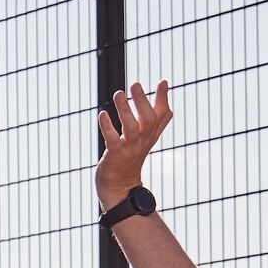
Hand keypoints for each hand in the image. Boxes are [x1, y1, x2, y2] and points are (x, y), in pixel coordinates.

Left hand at [94, 79, 172, 209]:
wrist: (120, 185)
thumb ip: (156, 110)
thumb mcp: (146, 132)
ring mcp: (130, 148)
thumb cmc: (132, 153)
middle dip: (142, 102)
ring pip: (131, 128)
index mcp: (151, 133)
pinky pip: (112, 140)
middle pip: (148, 120)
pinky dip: (107, 127)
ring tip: (118, 93)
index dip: (163, 99)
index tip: (162, 82)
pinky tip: (102, 114)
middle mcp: (143, 140)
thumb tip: (164, 83)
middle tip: (135, 84)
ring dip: (125, 110)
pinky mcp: (115, 155)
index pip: (163, 116)